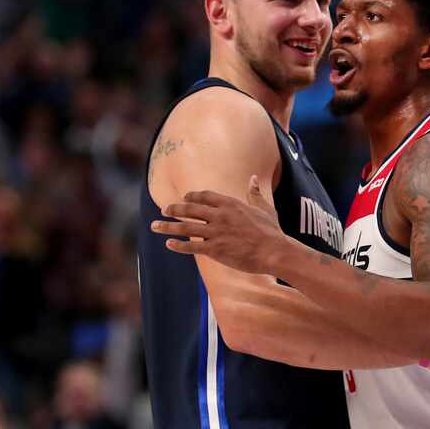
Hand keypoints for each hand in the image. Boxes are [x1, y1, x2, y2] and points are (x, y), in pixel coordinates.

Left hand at [150, 176, 283, 273]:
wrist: (274, 250)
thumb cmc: (272, 230)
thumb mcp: (265, 207)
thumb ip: (255, 193)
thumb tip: (253, 178)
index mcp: (231, 204)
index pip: (205, 196)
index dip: (192, 197)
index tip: (185, 198)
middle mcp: (220, 216)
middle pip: (190, 209)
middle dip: (174, 209)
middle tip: (164, 210)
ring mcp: (216, 232)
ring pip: (186, 228)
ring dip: (168, 226)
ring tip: (155, 226)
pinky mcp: (215, 249)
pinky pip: (192, 246)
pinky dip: (179, 245)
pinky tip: (169, 244)